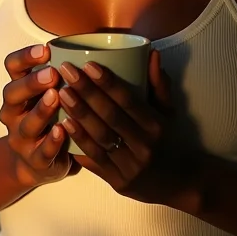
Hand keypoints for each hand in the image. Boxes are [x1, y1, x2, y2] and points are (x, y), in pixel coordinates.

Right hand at [0, 44, 73, 188]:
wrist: (38, 162)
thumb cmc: (51, 116)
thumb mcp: (51, 91)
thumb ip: (63, 71)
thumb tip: (92, 42)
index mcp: (18, 89)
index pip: (12, 66)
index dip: (25, 56)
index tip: (46, 50)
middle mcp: (13, 112)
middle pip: (12, 93)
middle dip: (32, 82)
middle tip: (53, 73)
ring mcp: (21, 138)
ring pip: (26, 124)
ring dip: (41, 110)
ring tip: (56, 97)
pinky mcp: (34, 160)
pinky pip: (41, 152)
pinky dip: (51, 142)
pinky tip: (62, 131)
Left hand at [56, 49, 182, 205]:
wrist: (175, 183)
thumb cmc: (166, 138)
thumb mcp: (168, 111)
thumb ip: (159, 82)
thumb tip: (152, 53)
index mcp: (156, 125)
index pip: (128, 100)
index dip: (108, 83)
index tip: (88, 64)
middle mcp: (143, 146)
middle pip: (110, 116)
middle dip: (86, 92)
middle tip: (67, 72)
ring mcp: (130, 166)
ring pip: (99, 138)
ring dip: (79, 115)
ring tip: (62, 94)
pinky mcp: (117, 182)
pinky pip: (94, 161)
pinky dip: (79, 142)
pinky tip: (64, 125)